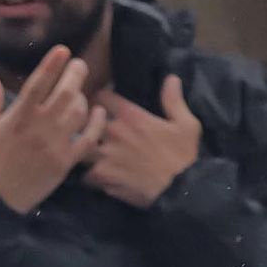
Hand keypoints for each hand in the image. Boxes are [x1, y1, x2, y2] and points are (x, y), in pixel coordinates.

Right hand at [0, 46, 106, 214]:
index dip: (52, 63)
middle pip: (66, 91)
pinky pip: (88, 138)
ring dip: (82, 98)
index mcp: (18, 116)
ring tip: (79, 94)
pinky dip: (96, 124)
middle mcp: (40, 127)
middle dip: (76, 73)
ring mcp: (55, 145)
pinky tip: (98, 114)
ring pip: (79, 111)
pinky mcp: (64, 162)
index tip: (63, 50)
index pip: (39, 82)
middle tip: (78, 66)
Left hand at [84, 75, 200, 208]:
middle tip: (87, 132)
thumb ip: (173, 100)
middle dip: (84, 127)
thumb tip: (171, 78)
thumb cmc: (182, 155)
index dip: (98, 100)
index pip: (102, 98)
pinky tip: (96, 179)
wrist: (178, 189)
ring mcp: (105, 156)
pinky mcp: (103, 178)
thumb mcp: (185, 123)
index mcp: (131, 116)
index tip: (98, 105)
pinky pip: (86, 176)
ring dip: (83, 153)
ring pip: (81, 150)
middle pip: (85, 124)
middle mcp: (113, 132)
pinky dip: (89, 178)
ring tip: (88, 157)